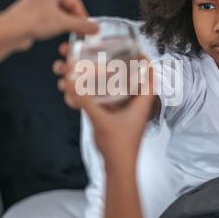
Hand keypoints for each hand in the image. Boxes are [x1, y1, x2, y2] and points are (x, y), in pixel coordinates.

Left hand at [2, 0, 98, 50]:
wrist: (10, 32)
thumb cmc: (35, 22)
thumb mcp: (63, 23)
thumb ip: (82, 25)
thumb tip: (97, 28)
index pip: (75, 2)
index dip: (83, 16)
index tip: (89, 29)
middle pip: (68, 8)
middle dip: (75, 21)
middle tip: (82, 34)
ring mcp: (37, 4)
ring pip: (59, 15)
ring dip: (66, 25)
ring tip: (70, 35)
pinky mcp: (32, 15)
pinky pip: (50, 20)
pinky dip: (56, 27)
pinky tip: (56, 35)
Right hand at [53, 43, 155, 163]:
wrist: (118, 169)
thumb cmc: (118, 147)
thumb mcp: (100, 120)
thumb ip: (84, 100)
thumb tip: (69, 81)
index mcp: (141, 102)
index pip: (149, 76)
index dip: (145, 61)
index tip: (136, 48)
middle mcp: (136, 106)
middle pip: (132, 80)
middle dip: (120, 67)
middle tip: (109, 56)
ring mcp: (126, 113)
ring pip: (119, 91)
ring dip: (107, 81)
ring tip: (94, 70)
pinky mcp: (117, 120)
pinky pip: (109, 102)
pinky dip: (100, 95)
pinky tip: (84, 91)